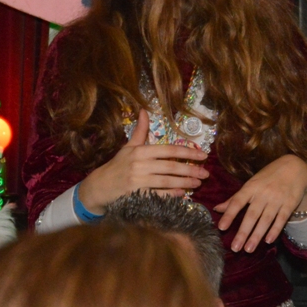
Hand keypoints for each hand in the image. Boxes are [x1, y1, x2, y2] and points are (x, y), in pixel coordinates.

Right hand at [78, 109, 209, 213]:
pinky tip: (183, 193)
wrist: (100, 186)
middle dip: (190, 170)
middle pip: (170, 167)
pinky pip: (159, 195)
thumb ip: (140, 131)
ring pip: (167, 181)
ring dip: (185, 183)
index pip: (168, 150)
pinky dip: (172, 195)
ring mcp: (139, 182)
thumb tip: (144, 111)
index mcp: (140, 151)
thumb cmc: (117, 165)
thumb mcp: (128, 147)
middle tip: (206, 173)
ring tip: (198, 183)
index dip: (187, 152)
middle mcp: (140, 165)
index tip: (203, 155)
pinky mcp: (138, 196)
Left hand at [214, 154, 306, 252]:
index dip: (229, 214)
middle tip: (235, 248)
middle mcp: (263, 194)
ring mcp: (277, 199)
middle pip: (251, 215)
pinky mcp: (289, 204)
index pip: (237, 201)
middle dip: (243, 232)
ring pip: (265, 220)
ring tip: (248, 249)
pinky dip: (275, 230)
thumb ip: (235, 198)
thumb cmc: (267, 178)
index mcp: (250, 187)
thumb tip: (217, 209)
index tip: (221, 227)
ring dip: (257, 236)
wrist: (294, 168)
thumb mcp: (251, 184)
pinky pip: (281, 219)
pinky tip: (268, 241)